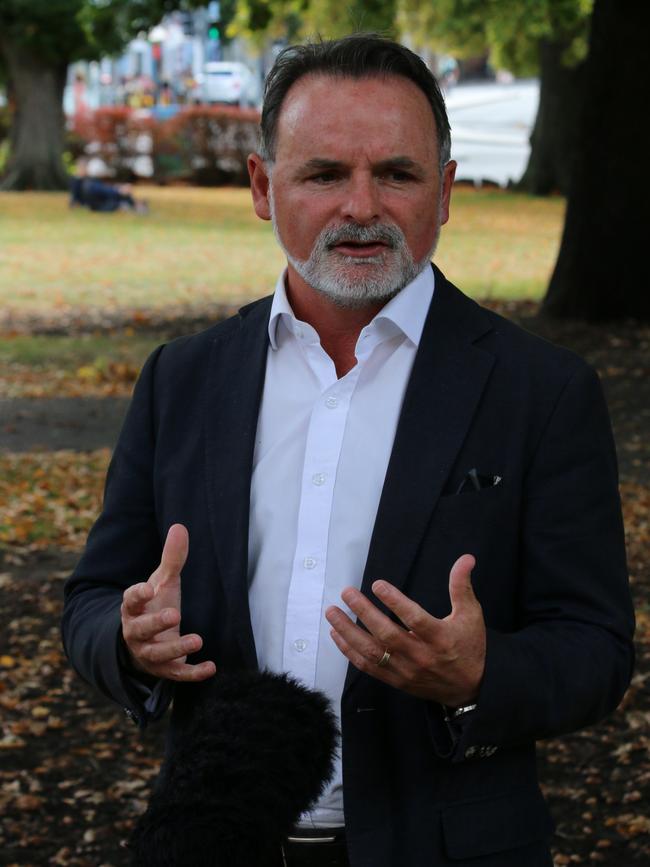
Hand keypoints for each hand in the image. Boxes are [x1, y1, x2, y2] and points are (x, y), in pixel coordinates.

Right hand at [120, 524, 215, 681]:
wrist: (144, 642)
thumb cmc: (155, 605)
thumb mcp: (162, 583)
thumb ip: (171, 559)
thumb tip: (180, 527)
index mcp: (133, 609)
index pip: (130, 601)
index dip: (137, 595)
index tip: (148, 589)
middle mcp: (136, 632)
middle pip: (141, 630)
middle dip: (156, 623)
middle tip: (174, 615)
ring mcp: (149, 653)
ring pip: (158, 655)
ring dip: (176, 649)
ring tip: (197, 640)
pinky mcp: (164, 670)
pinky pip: (177, 674)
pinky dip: (193, 673)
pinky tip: (210, 667)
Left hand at [325, 554, 484, 706]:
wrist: (473, 688)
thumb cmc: (470, 646)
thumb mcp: (471, 614)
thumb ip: (462, 586)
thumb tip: (466, 558)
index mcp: (440, 638)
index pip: (414, 619)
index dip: (395, 602)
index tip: (377, 584)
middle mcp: (421, 656)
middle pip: (387, 635)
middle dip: (363, 613)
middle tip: (347, 593)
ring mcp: (406, 670)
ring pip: (372, 652)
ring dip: (349, 632)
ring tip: (332, 612)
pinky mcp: (396, 680)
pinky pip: (368, 667)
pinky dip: (350, 652)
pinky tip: (337, 635)